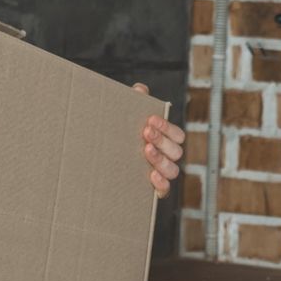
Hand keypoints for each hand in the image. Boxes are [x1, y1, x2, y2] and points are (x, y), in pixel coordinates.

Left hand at [132, 81, 185, 197]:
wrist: (103, 162)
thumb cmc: (122, 137)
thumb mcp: (127, 119)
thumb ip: (136, 102)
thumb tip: (140, 89)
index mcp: (166, 142)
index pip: (177, 135)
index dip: (167, 127)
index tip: (150, 120)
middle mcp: (167, 158)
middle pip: (176, 151)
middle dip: (162, 140)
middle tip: (145, 132)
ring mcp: (161, 175)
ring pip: (173, 170)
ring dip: (161, 159)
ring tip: (146, 150)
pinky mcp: (153, 190)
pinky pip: (164, 190)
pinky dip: (161, 183)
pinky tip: (151, 174)